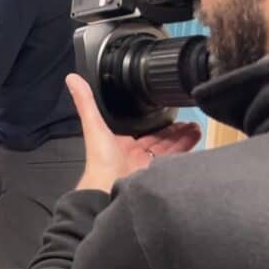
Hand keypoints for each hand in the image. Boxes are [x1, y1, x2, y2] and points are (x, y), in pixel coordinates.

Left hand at [66, 74, 200, 192]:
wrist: (108, 190)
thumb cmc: (100, 160)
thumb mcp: (94, 126)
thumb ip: (86, 103)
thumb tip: (72, 78)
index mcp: (121, 142)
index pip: (142, 129)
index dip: (155, 121)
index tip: (170, 111)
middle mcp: (135, 154)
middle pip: (159, 139)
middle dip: (175, 130)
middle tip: (191, 120)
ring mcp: (147, 166)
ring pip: (169, 149)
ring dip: (182, 138)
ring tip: (197, 127)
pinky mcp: (157, 174)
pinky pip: (174, 161)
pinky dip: (185, 151)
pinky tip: (196, 141)